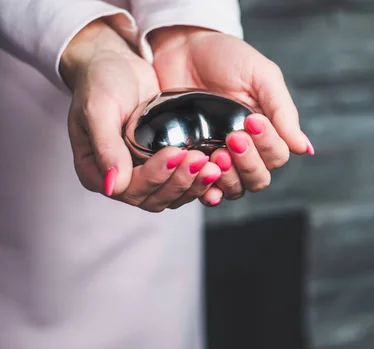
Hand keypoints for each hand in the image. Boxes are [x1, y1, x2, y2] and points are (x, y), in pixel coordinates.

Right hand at [60, 20, 223, 210]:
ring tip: (213, 166)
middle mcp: (122, 180)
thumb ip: (106, 147)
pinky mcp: (166, 166)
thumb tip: (112, 187)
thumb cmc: (100, 83)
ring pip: (173, 195)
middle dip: (180, 181)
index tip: (175, 152)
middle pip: (154, 199)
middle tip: (200, 160)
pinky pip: (185, 183)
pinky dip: (201, 179)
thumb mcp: (98, 110)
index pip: (129, 189)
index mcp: (96, 173)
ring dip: (194, 184)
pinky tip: (218, 167)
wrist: (119, 65)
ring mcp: (145, 175)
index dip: (155, 176)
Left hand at [149, 27, 313, 199]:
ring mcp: (220, 157)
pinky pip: (205, 188)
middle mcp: (247, 150)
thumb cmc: (226, 57)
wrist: (182, 47)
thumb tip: (305, 149)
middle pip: (259, 178)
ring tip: (217, 155)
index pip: (278, 156)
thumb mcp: (261, 76)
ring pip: (236, 188)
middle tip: (233, 138)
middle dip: (249, 163)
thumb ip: (283, 111)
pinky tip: (205, 180)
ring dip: (229, 178)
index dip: (268, 145)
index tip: (252, 120)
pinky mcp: (194, 160)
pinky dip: (207, 190)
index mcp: (267, 132)